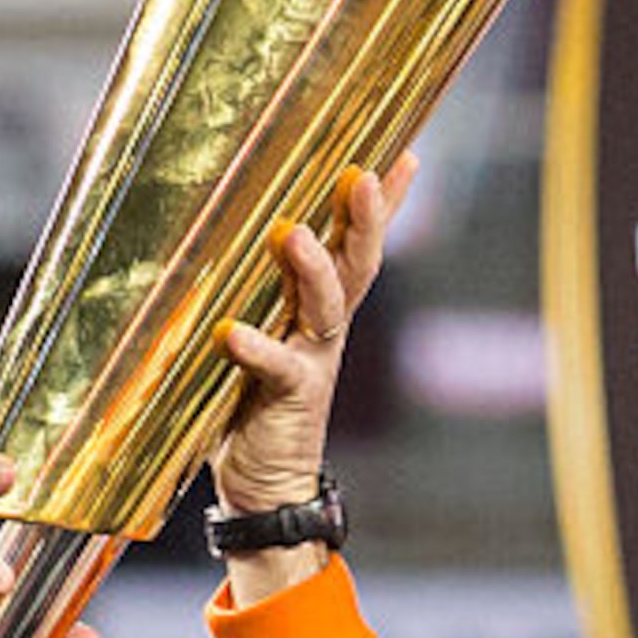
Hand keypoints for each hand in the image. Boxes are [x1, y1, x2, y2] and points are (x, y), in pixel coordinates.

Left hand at [207, 153, 418, 512]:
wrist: (266, 484)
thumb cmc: (256, 402)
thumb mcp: (262, 335)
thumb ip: (260, 296)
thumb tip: (236, 243)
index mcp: (321, 310)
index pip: (358, 246)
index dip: (384, 204)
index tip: (405, 152)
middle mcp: (325, 329)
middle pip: (356, 265)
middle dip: (365, 219)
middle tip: (362, 175)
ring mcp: (312, 361)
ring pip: (325, 306)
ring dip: (313, 269)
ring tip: (293, 234)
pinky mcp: (288, 397)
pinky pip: (277, 367)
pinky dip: (256, 347)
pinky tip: (232, 331)